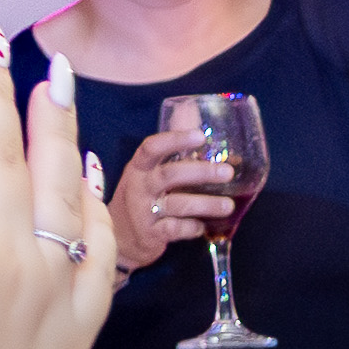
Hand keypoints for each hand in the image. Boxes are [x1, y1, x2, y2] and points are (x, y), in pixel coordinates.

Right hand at [109, 138, 234, 268]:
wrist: (120, 239)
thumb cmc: (141, 199)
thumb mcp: (149, 172)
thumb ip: (171, 146)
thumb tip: (190, 108)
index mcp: (138, 168)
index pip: (152, 148)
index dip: (175, 139)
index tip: (200, 136)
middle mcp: (138, 187)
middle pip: (169, 175)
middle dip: (201, 172)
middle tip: (227, 172)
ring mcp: (142, 212)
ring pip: (177, 204)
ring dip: (206, 204)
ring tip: (228, 205)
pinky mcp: (150, 235)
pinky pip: (175, 229)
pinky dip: (192, 228)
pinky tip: (202, 226)